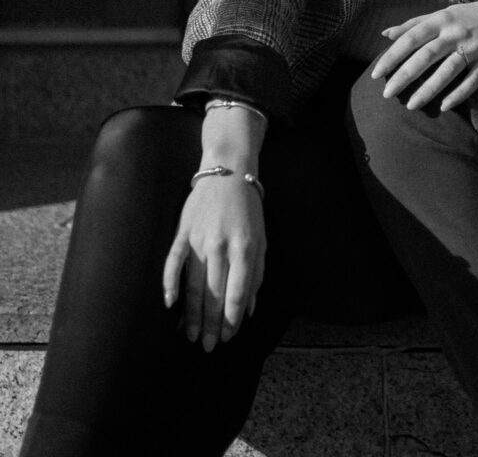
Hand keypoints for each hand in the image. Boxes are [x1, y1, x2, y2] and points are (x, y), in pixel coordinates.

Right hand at [162, 174, 265, 351]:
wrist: (228, 174)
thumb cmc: (249, 211)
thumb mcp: (262, 241)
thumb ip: (257, 275)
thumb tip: (250, 309)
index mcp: (246, 249)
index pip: (237, 294)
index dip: (232, 319)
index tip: (228, 337)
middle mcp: (222, 247)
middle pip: (214, 294)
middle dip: (211, 325)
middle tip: (208, 348)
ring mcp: (199, 240)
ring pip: (193, 285)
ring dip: (192, 314)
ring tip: (190, 337)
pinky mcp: (182, 232)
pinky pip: (173, 263)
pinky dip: (170, 285)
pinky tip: (170, 305)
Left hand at [370, 0, 477, 110]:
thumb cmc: (470, 16)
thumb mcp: (443, 14)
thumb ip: (414, 24)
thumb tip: (385, 34)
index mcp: (441, 20)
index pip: (411, 38)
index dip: (392, 56)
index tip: (376, 73)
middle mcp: (456, 33)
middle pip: (426, 55)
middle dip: (405, 75)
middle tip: (387, 94)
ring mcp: (474, 48)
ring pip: (448, 70)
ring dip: (429, 89)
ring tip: (411, 105)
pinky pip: (473, 81)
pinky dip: (459, 94)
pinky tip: (445, 106)